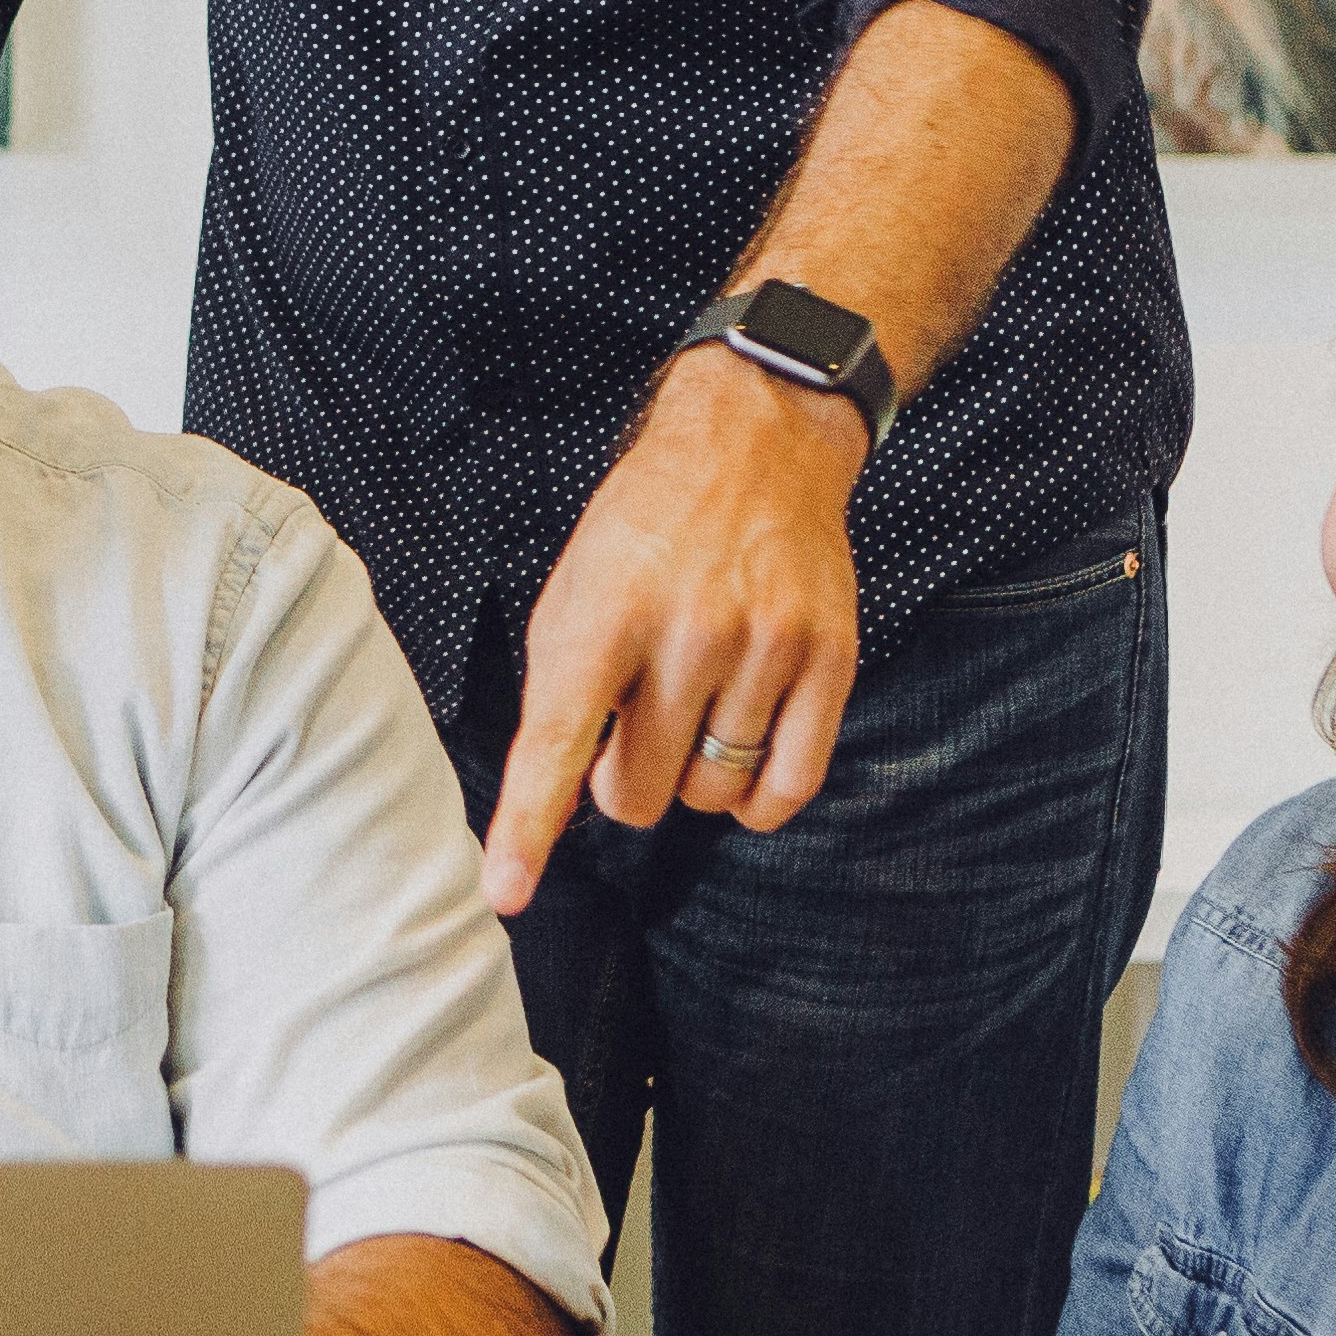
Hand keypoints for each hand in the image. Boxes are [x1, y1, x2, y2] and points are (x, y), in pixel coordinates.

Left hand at [479, 351, 866, 913]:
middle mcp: (687, 632)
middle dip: (623, 783)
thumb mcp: (574, 592)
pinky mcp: (829, 658)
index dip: (528, 827)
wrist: (755, 444)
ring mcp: (765, 646)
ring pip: (712, 794)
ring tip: (692, 713)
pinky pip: (789, 786)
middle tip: (632, 726)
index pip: (556, 743)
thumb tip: (554, 801)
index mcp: (603, 612)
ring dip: (692, 778)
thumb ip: (562, 692)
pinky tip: (742, 758)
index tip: (507, 891)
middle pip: (638, 793)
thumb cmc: (647, 530)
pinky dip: (757, 798)